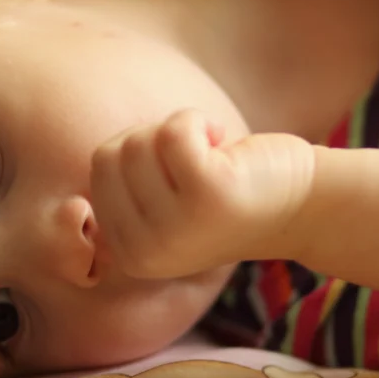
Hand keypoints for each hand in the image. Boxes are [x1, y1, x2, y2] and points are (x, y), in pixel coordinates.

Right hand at [89, 109, 314, 279]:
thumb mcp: (163, 206)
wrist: (301, 206)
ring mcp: (175, 225)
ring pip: (142, 140)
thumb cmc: (227, 196)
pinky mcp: (206, 195)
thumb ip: (123, 189)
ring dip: (181, 130)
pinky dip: (198, 122)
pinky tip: (224, 144)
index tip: (177, 173)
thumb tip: (77, 159)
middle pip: (114, 152)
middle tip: (197, 161)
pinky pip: (174, 130)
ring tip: (214, 157)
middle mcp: (146, 250)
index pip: (99, 167)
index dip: (140, 151)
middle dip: (155, 139)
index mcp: (130, 255)